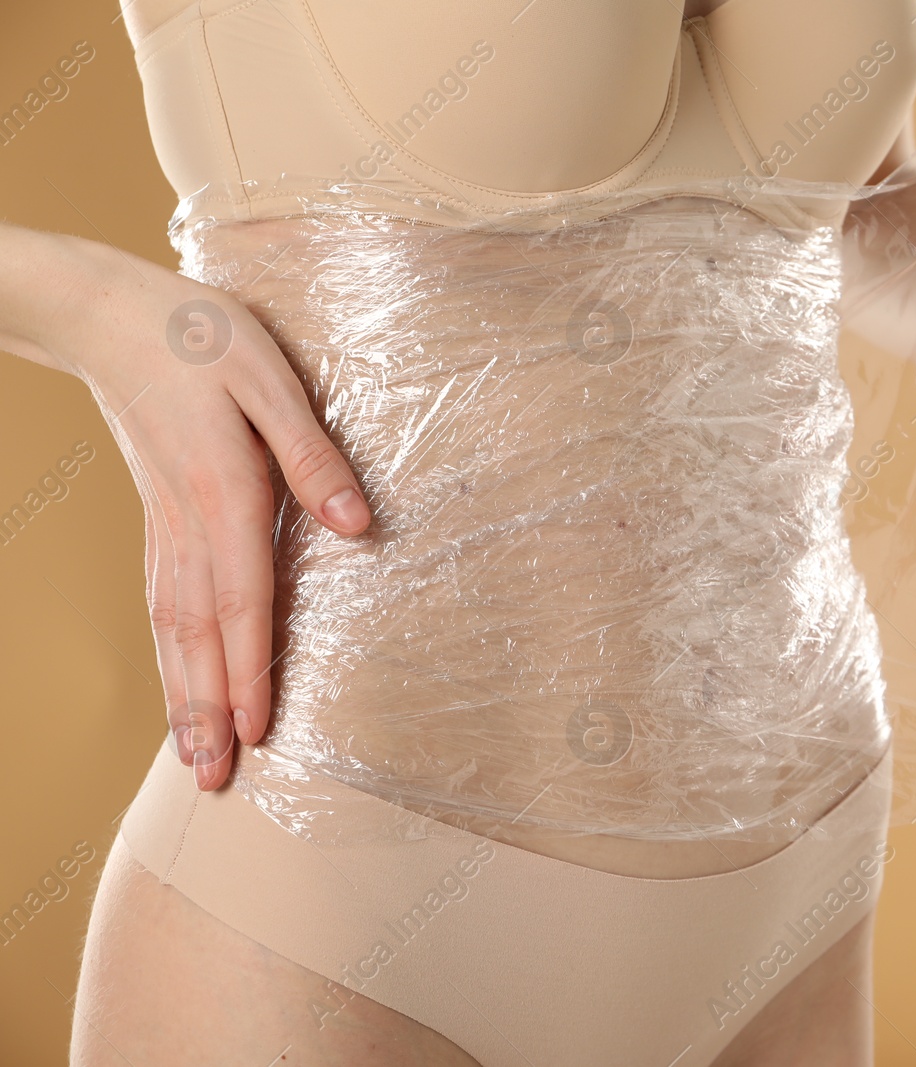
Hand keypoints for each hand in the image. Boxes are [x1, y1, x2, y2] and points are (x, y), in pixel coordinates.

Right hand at [44, 236, 371, 788]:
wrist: (107, 312)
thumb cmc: (200, 337)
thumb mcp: (271, 379)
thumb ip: (313, 455)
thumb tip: (360, 526)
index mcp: (224, 492)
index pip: (243, 598)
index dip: (253, 669)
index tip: (259, 731)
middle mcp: (187, 522)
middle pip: (199, 633)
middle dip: (208, 710)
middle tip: (214, 782)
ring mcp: (164, 523)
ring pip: (171, 625)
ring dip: (183, 693)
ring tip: (192, 756)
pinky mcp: (157, 515)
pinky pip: (161, 598)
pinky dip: (168, 651)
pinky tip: (178, 679)